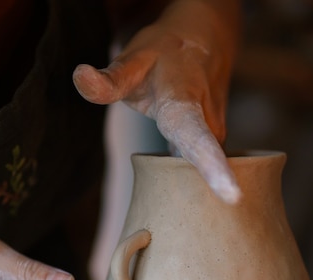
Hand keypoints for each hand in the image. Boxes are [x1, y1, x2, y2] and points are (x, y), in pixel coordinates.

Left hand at [73, 0, 240, 203]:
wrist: (205, 37)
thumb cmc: (163, 53)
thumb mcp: (133, 61)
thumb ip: (109, 80)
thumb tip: (80, 78)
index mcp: (184, 106)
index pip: (198, 140)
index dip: (213, 169)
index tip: (232, 196)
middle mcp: (208, 124)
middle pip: (206, 169)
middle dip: (207, 192)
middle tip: (204, 209)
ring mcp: (216, 135)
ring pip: (203, 171)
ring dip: (190, 187)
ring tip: (183, 178)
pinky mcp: (216, 142)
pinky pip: (202, 166)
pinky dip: (190, 177)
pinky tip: (178, 178)